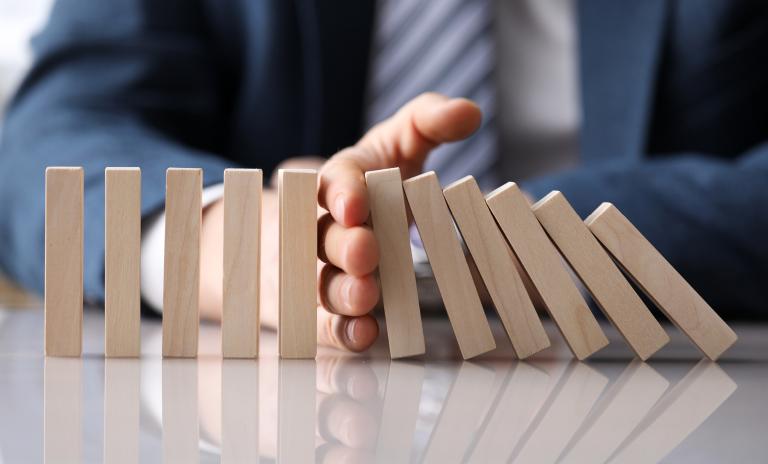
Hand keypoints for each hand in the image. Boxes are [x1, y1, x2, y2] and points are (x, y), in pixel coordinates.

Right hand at [200, 93, 481, 351]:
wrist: (335, 219)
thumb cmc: (375, 179)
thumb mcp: (401, 141)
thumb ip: (430, 121)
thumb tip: (470, 112)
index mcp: (343, 182)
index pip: (334, 181)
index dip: (341, 193)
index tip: (357, 203)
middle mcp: (327, 226)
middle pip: (325, 237)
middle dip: (344, 245)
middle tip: (367, 251)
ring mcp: (324, 269)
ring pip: (322, 282)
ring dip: (341, 292)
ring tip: (366, 296)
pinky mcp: (329, 308)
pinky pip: (329, 323)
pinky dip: (343, 331)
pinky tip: (367, 335)